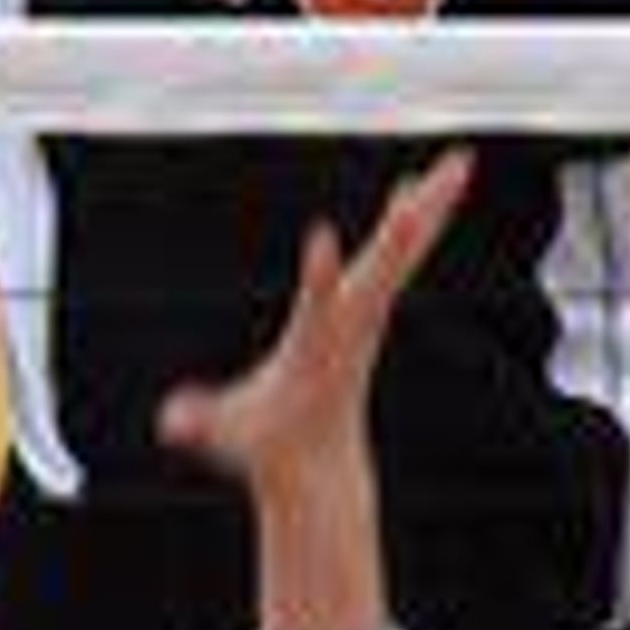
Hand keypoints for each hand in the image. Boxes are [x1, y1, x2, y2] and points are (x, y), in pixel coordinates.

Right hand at [156, 151, 473, 506]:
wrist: (321, 468)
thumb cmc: (271, 446)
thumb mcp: (231, 435)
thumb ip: (202, 421)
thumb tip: (171, 422)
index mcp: (315, 347)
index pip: (317, 306)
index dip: (318, 274)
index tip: (322, 233)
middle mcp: (354, 322)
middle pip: (389, 262)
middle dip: (415, 217)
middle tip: (451, 172)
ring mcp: (369, 312)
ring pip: (404, 248)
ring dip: (431, 204)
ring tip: (458, 161)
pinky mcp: (370, 308)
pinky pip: (396, 253)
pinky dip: (410, 217)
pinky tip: (417, 186)